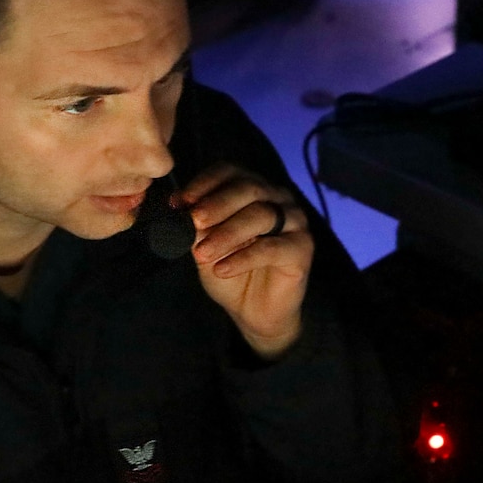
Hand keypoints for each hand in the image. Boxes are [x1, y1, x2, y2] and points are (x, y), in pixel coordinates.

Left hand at [180, 163, 313, 360]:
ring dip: (227, 234)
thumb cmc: (230, 271)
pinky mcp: (303, 248)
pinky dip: (243, 258)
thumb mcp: (205, 246)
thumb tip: (179, 206)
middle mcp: (277, 198)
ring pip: (261, 215)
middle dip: (217, 204)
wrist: (254, 311)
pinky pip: (271, 247)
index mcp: (253, 189)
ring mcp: (294, 221)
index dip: (205, 182)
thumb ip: (196, 226)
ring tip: (202, 254)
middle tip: (195, 222)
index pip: (231, 171)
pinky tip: (222, 270)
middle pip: (249, 188)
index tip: (182, 201)